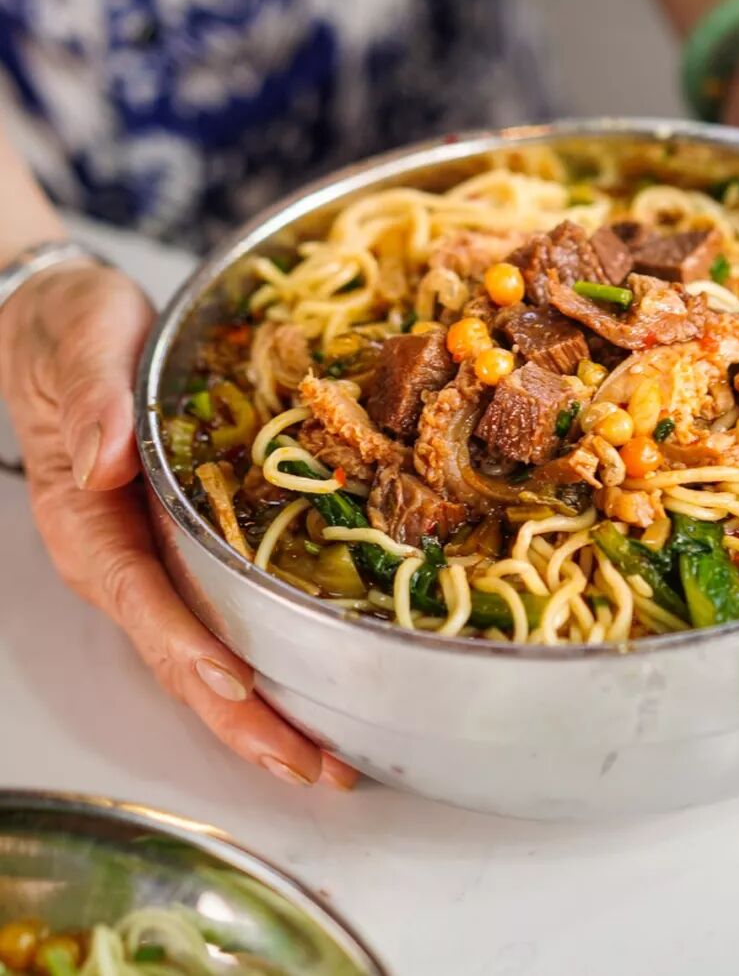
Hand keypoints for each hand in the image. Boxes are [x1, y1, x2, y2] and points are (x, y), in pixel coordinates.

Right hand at [0, 257, 354, 789]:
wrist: (59, 327)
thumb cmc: (70, 330)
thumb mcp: (82, 343)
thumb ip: (94, 400)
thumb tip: (105, 461)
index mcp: (87, 521)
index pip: (140, 597)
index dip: (187, 644)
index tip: (237, 682)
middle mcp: (116, 559)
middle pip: (178, 655)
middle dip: (242, 717)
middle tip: (312, 766)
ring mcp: (148, 561)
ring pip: (201, 655)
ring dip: (259, 713)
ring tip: (325, 762)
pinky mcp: (177, 550)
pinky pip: (219, 621)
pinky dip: (263, 665)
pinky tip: (311, 691)